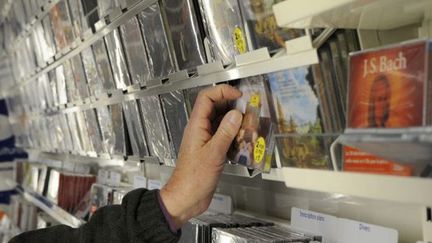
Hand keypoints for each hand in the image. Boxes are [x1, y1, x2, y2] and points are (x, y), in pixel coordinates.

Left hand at [160, 84, 242, 228]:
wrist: (186, 197)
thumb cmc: (193, 179)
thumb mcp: (213, 153)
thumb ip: (225, 132)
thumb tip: (236, 114)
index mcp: (196, 126)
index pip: (206, 98)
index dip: (222, 91)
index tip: (238, 96)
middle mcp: (200, 130)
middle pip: (215, 107)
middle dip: (232, 105)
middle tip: (248, 110)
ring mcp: (205, 140)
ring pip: (220, 122)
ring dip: (234, 121)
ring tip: (248, 125)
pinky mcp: (210, 150)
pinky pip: (222, 136)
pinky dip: (233, 135)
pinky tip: (243, 141)